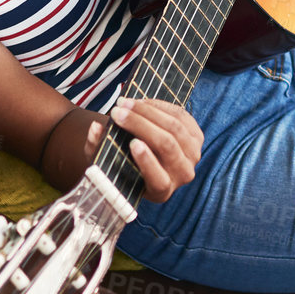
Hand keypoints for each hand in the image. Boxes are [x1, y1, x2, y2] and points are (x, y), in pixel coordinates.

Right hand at [84, 96, 202, 203]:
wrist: (148, 159)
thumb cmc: (123, 163)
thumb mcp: (106, 162)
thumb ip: (97, 149)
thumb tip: (95, 128)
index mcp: (161, 191)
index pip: (158, 179)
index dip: (147, 161)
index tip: (133, 143)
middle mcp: (182, 175)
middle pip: (167, 145)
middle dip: (140, 125)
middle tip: (117, 112)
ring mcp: (194, 155)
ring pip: (175, 127)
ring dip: (148, 111)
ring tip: (125, 102)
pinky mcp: (198, 136)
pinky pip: (181, 115)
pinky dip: (160, 106)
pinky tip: (142, 102)